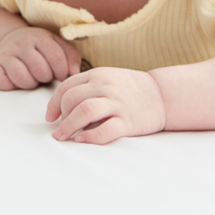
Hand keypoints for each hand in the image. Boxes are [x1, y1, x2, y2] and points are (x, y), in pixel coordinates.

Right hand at [0, 26, 80, 89]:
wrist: (10, 39)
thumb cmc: (39, 47)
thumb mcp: (57, 45)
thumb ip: (71, 56)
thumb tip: (75, 73)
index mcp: (39, 37)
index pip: (56, 58)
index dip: (62, 72)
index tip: (60, 75)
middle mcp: (21, 44)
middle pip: (40, 70)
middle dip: (46, 78)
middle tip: (44, 75)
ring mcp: (6, 55)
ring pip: (22, 77)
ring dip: (30, 83)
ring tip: (32, 78)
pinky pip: (1, 81)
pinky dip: (10, 85)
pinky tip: (16, 81)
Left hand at [45, 67, 166, 143]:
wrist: (163, 95)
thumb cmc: (132, 89)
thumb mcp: (109, 78)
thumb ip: (89, 87)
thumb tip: (65, 108)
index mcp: (98, 75)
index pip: (66, 86)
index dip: (54, 103)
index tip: (50, 117)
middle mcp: (105, 86)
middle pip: (72, 99)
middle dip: (60, 116)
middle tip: (58, 129)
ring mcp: (117, 103)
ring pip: (84, 111)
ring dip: (69, 126)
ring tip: (63, 137)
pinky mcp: (128, 121)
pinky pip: (104, 129)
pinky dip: (90, 136)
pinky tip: (82, 140)